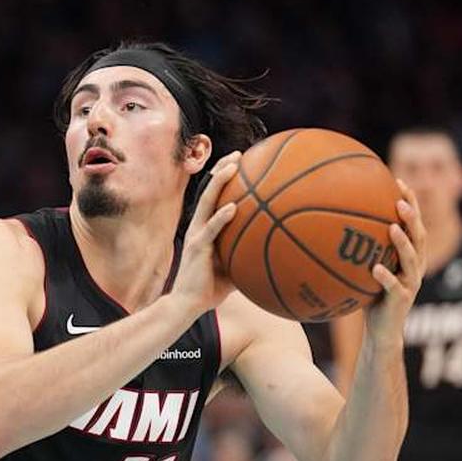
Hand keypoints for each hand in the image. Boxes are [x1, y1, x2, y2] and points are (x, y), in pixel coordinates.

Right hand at [169, 151, 240, 315]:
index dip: (223, 178)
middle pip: (209, 191)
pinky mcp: (196, 247)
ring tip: (233, 168)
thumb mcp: (233, 268)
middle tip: (239, 155)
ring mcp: (196, 235)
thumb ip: (246, 256)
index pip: (213, 197)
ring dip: (219, 183)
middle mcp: (198, 226)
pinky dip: (222, 217)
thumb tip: (275, 253)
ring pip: (207, 202)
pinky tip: (234, 207)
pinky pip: (211, 229)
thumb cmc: (209, 289)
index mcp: (204, 228)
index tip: (241, 162)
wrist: (186, 305)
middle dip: (222, 170)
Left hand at [364, 179, 426, 346]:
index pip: (414, 223)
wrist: (382, 330)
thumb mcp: (363, 265)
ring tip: (392, 227)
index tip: (399, 181)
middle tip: (400, 200)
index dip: (411, 202)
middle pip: (420, 236)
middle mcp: (415, 266)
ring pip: (412, 259)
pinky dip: (386, 277)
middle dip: (412, 217)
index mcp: (409, 255)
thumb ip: (357, 245)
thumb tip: (328, 217)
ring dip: (403, 243)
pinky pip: (395, 287)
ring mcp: (411, 283)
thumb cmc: (370, 294)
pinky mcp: (402, 301)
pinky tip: (375, 269)